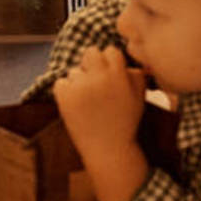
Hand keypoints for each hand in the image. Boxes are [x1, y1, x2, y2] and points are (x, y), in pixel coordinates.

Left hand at [53, 45, 147, 167]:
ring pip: (75, 71)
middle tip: (95, 82)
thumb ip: (137, 74)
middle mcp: (99, 77)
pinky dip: (65, 91)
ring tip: (89, 102)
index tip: (110, 75)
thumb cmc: (126, 122)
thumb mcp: (140, 96)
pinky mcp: (64, 97)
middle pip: (90, 53)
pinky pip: (60, 82)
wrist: (109, 150)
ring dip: (80, 82)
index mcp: (118, 74)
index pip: (110, 51)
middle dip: (92, 64)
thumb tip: (126, 61)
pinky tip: (76, 105)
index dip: (110, 62)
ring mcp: (80, 87)